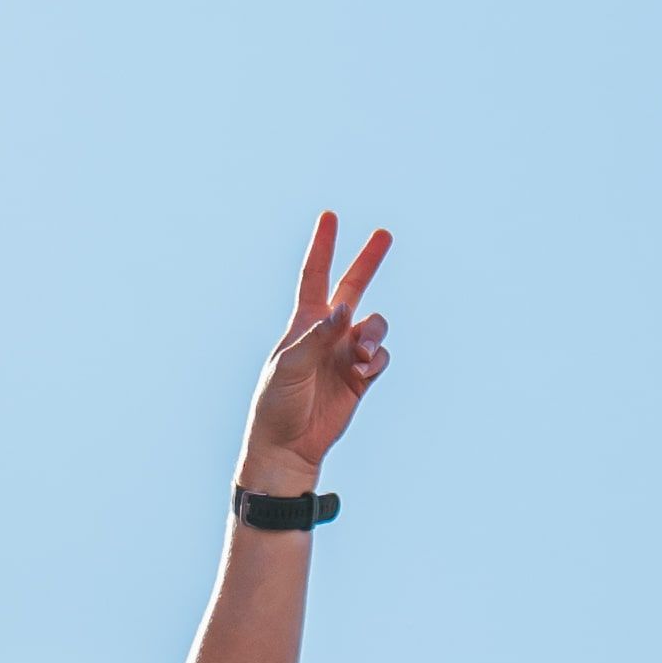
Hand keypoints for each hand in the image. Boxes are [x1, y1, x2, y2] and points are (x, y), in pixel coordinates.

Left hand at [240, 213, 393, 484]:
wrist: (288, 446)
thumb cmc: (277, 404)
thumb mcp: (290, 366)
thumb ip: (317, 336)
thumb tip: (343, 309)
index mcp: (304, 323)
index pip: (314, 276)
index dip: (322, 246)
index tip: (329, 216)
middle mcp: (327, 333)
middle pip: (353, 287)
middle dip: (368, 260)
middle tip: (384, 233)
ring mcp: (345, 353)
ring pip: (374, 324)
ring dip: (374, 333)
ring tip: (361, 354)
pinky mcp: (361, 377)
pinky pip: (380, 356)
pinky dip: (377, 359)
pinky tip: (363, 371)